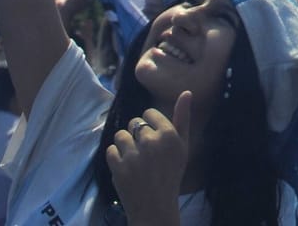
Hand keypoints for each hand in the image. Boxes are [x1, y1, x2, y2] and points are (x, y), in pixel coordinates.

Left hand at [106, 91, 192, 224]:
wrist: (156, 206)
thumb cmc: (171, 173)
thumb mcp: (183, 146)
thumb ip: (183, 118)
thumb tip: (187, 92)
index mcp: (169, 135)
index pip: (148, 113)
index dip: (149, 125)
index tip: (152, 139)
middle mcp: (151, 142)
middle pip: (133, 123)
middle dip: (137, 135)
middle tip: (144, 153)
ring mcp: (134, 155)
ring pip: (120, 135)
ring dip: (124, 145)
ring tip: (134, 159)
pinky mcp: (118, 168)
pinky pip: (110, 150)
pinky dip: (115, 158)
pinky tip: (125, 167)